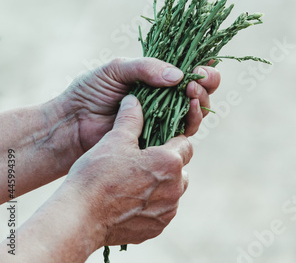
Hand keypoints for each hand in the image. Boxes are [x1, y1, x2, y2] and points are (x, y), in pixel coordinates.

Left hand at [60, 58, 220, 152]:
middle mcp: (166, 98)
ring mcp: (165, 118)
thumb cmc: (91, 91)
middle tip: (197, 79)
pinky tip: (190, 107)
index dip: (201, 67)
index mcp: (157, 77)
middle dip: (205, 83)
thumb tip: (178, 75)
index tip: (203, 65)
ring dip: (201, 99)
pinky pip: (185, 130)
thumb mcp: (117, 69)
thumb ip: (146, 68)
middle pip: (200, 90)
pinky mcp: (162, 138)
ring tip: (192, 91)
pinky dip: (193, 118)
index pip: (188, 69)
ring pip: (197, 110)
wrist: (73, 123)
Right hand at [65, 95, 191, 245]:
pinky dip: (152, 205)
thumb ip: (131, 118)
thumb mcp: (114, 140)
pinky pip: (162, 211)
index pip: (184, 144)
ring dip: (162, 185)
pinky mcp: (158, 227)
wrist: (80, 217)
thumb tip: (134, 100)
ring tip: (137, 182)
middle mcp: (176, 187)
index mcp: (170, 161)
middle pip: (181, 169)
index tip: (155, 142)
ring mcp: (168, 210)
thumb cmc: (97, 175)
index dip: (171, 140)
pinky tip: (131, 201)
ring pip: (173, 191)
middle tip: (143, 162)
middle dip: (167, 164)